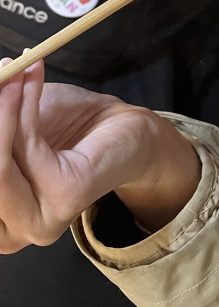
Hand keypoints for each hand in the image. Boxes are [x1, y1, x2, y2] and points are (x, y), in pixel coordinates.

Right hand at [0, 60, 200, 252]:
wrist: (119, 130)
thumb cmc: (62, 128)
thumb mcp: (6, 123)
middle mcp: (8, 235)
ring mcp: (37, 223)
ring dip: (0, 109)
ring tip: (9, 71)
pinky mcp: (64, 199)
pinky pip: (27, 147)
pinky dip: (21, 107)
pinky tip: (28, 78)